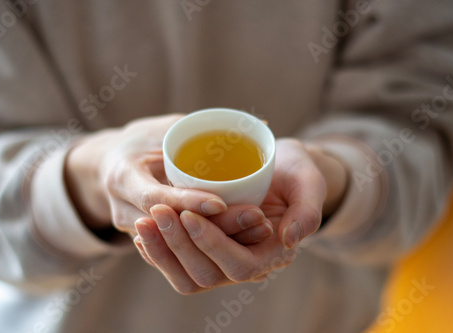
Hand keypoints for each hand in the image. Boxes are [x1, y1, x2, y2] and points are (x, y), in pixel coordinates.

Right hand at [64, 114, 271, 242]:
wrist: (110, 166)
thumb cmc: (140, 141)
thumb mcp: (162, 128)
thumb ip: (199, 126)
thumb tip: (257, 122)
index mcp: (123, 178)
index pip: (156, 196)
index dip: (188, 201)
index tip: (221, 202)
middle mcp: (124, 210)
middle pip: (173, 227)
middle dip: (217, 226)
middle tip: (256, 217)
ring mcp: (136, 230)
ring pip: (181, 242)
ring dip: (220, 238)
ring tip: (259, 229)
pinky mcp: (149, 240)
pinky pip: (181, 245)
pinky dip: (212, 242)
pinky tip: (246, 239)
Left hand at [134, 138, 347, 293]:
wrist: (281, 169)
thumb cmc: (296, 173)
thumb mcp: (310, 182)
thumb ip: (307, 210)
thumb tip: (290, 239)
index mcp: (273, 253)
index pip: (240, 265)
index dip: (213, 245)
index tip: (189, 214)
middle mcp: (247, 261)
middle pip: (206, 274)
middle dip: (179, 247)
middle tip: (156, 213)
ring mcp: (225, 256)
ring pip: (187, 274)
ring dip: (162, 251)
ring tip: (142, 222)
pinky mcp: (208, 246)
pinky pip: (179, 262)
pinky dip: (158, 250)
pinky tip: (142, 231)